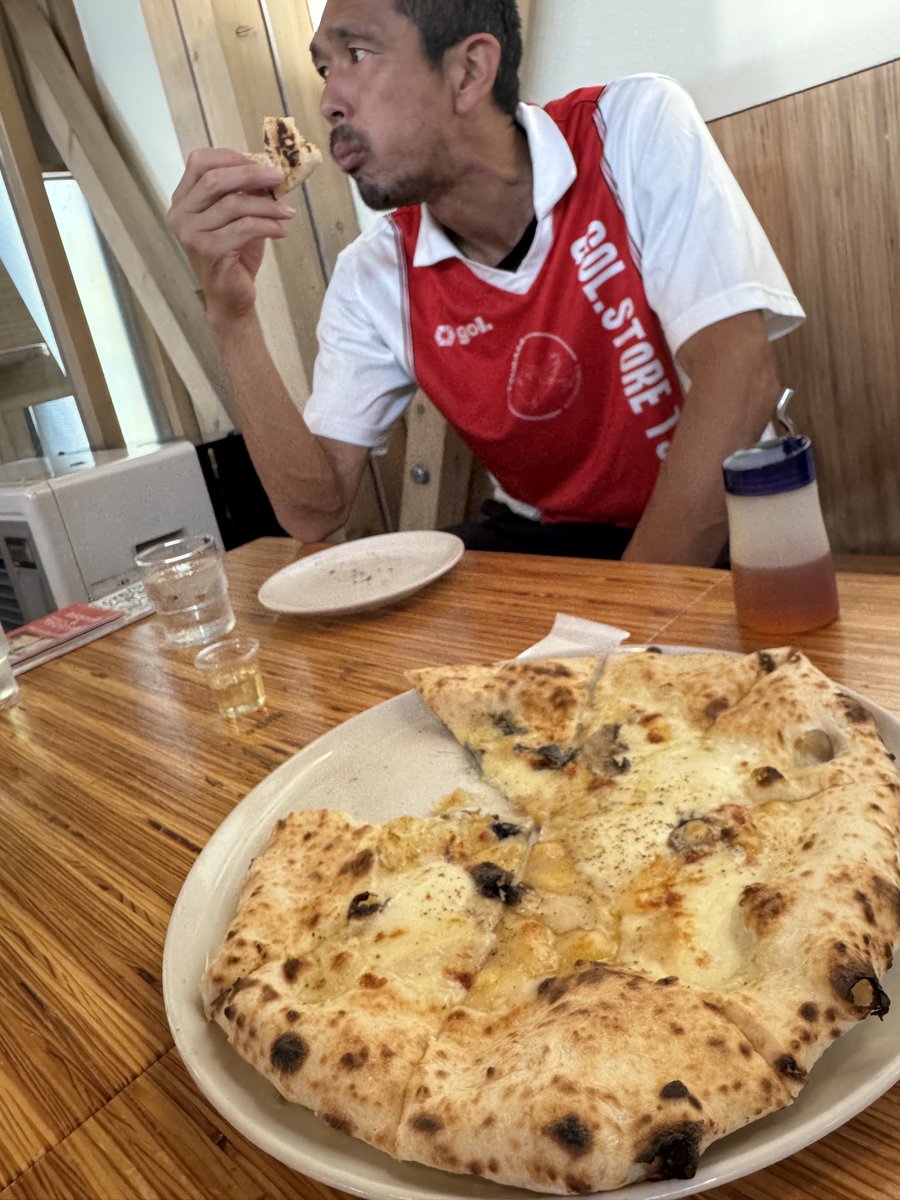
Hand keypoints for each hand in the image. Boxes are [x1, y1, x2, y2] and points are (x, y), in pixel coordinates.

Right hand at [166, 148, 294, 324]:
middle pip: (216, 179)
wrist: (230, 297)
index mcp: (183, 199)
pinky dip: (267, 226)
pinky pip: (244, 228)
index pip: (199, 162)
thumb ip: (244, 192)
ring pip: (233, 204)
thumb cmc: (234, 254)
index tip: (259, 162)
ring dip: (267, 205)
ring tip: (287, 212)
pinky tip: (281, 231)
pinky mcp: (209, 251)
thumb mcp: (238, 217)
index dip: (231, 157)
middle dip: (251, 174)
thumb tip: (269, 169)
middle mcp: (181, 214)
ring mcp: (191, 233)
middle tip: (279, 176)